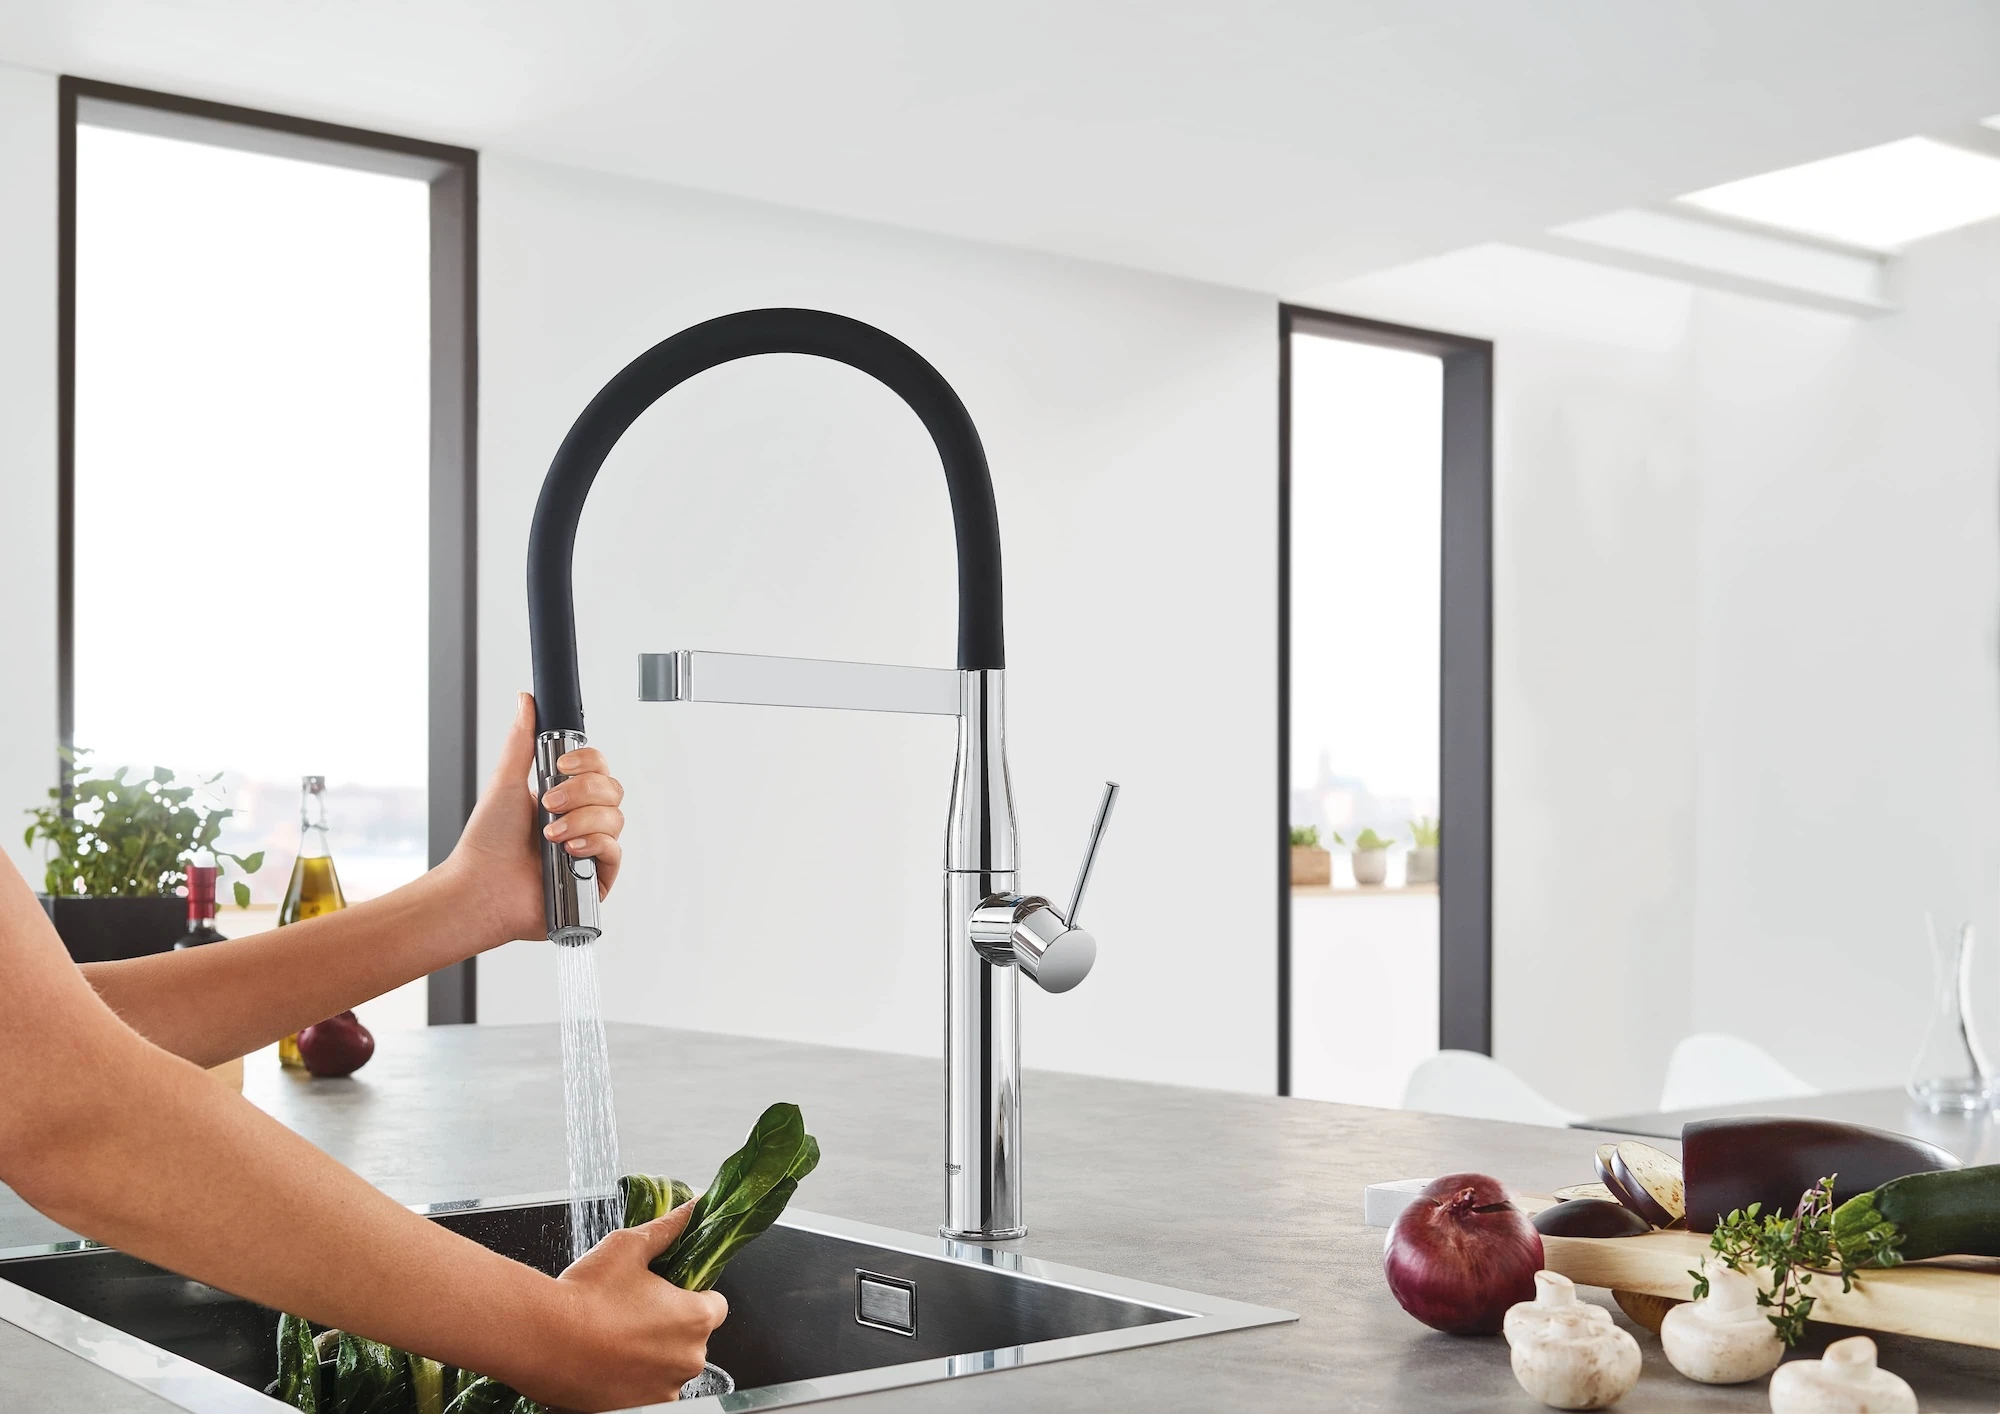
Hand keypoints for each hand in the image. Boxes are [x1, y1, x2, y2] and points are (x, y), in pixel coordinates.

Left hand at [445, 692, 626, 944]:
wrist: (480, 888)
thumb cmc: (486, 843)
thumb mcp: (505, 782)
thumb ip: (522, 740)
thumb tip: (526, 701)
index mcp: (564, 798)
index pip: (598, 769)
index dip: (588, 763)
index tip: (562, 766)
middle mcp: (581, 822)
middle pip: (612, 790)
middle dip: (581, 792)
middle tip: (549, 803)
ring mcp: (590, 850)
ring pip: (615, 818)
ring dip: (581, 821)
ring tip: (550, 834)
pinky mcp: (597, 879)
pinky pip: (615, 851)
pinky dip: (592, 845)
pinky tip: (567, 851)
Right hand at [524, 1203, 727, 1409]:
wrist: (541, 1340)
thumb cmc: (585, 1295)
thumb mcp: (629, 1246)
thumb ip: (668, 1228)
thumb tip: (692, 1208)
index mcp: (696, 1318)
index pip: (716, 1305)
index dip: (691, 1294)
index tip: (667, 1291)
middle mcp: (688, 1359)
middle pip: (692, 1337)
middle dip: (670, 1324)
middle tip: (633, 1309)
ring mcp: (665, 1390)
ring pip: (669, 1365)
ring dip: (651, 1353)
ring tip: (615, 1334)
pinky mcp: (640, 1410)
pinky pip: (648, 1390)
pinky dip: (633, 1378)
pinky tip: (607, 1360)